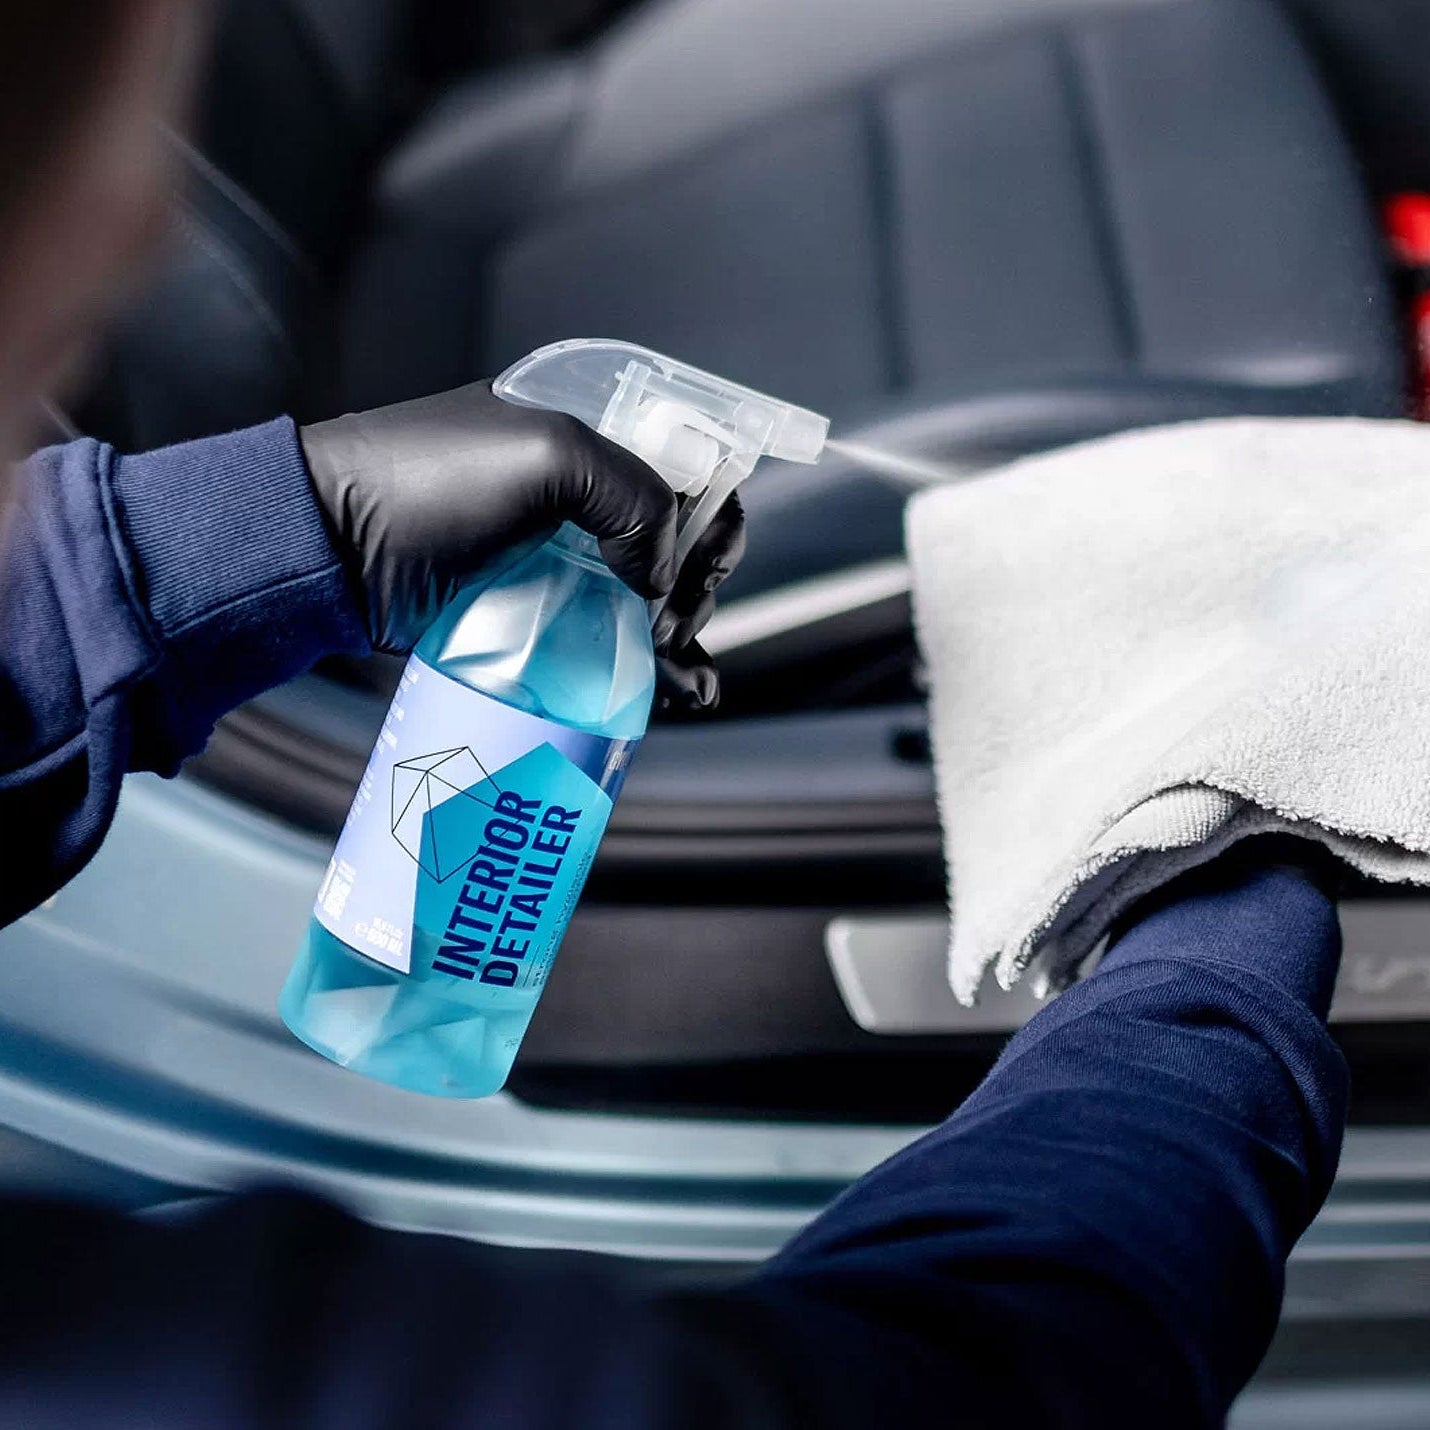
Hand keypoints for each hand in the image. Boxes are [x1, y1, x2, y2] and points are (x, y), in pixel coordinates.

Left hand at [300, 381, 743, 708]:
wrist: (332, 551)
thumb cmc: (426, 483)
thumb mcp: (547, 454)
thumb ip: (632, 493)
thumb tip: (659, 571)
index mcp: (594, 431)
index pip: (691, 463)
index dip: (713, 511)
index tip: (701, 560)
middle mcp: (586, 493)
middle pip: (682, 539)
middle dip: (699, 583)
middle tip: (675, 619)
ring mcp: (564, 559)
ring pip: (657, 598)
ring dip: (689, 635)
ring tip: (687, 674)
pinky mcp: (539, 615)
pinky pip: (614, 640)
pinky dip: (656, 669)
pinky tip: (683, 691)